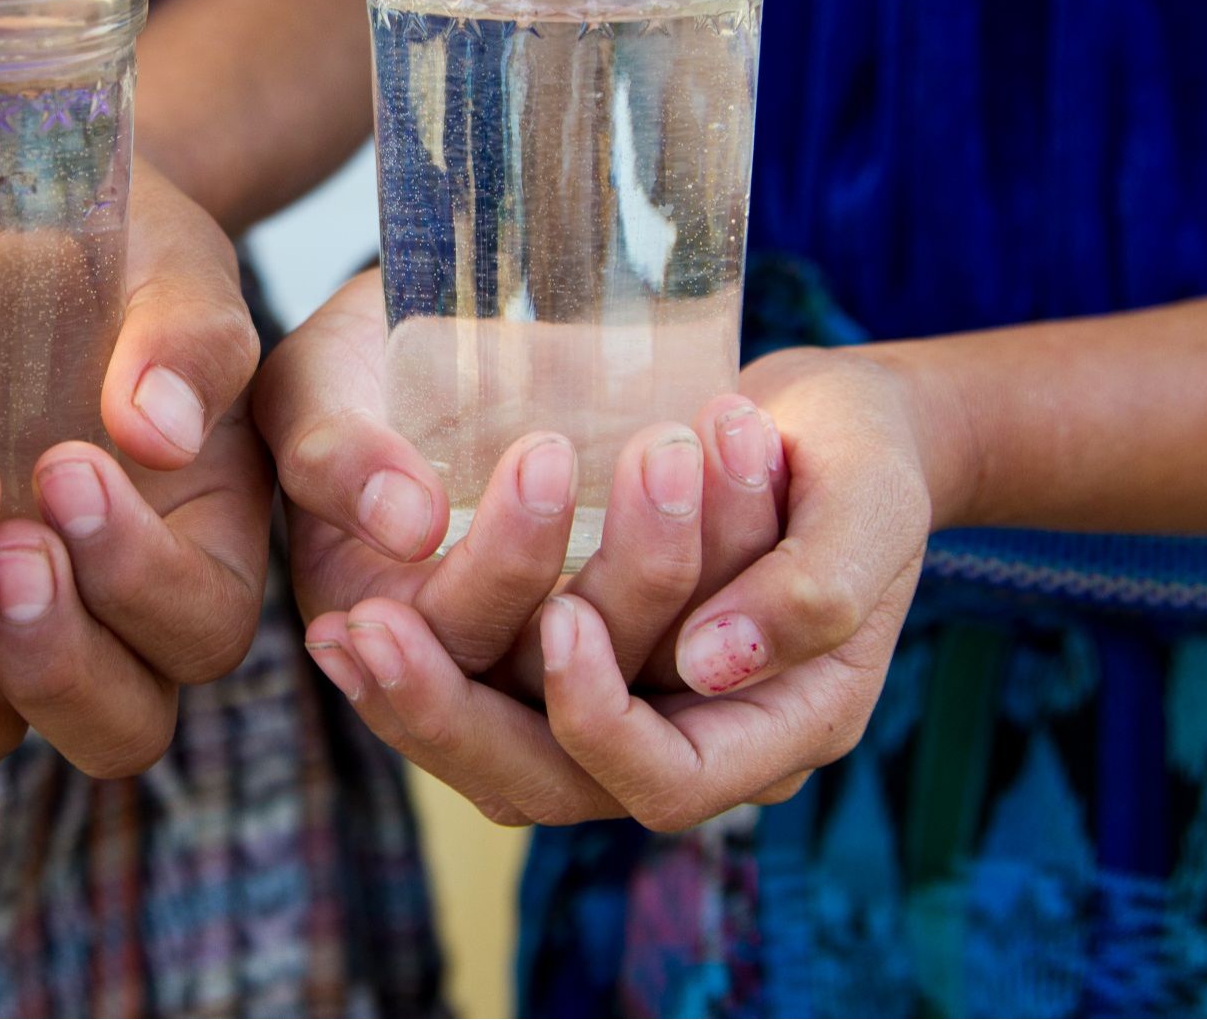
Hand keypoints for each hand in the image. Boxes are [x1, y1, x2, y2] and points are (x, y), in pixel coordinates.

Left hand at [0, 167, 271, 776]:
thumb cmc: (100, 247)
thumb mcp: (165, 266)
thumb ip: (183, 341)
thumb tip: (155, 429)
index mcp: (199, 537)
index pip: (198, 624)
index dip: (139, 576)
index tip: (66, 464)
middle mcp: (107, 610)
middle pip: (116, 726)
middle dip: (54, 659)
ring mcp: (2, 629)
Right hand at [254, 269, 784, 694]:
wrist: (430, 334)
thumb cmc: (351, 358)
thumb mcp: (312, 386)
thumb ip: (333, 454)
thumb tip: (408, 523)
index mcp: (377, 627)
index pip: (454, 641)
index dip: (505, 565)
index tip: (548, 452)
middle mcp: (471, 662)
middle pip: (570, 681)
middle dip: (634, 572)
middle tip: (668, 454)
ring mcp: (554, 645)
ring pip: (652, 661)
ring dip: (704, 554)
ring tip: (730, 431)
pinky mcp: (625, 616)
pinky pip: (699, 621)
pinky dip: (740, 548)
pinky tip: (756, 450)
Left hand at [261, 272, 934, 828]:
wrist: (823, 424)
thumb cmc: (857, 453)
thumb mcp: (867, 498)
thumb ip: (812, 589)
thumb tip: (708, 665)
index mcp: (781, 729)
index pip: (666, 777)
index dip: (601, 714)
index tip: (556, 617)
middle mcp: (688, 738)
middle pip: (549, 782)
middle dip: (451, 713)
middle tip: (366, 630)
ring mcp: (621, 704)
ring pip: (497, 750)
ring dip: (414, 695)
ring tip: (340, 628)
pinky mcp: (569, 662)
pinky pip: (482, 695)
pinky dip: (414, 665)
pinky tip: (339, 623)